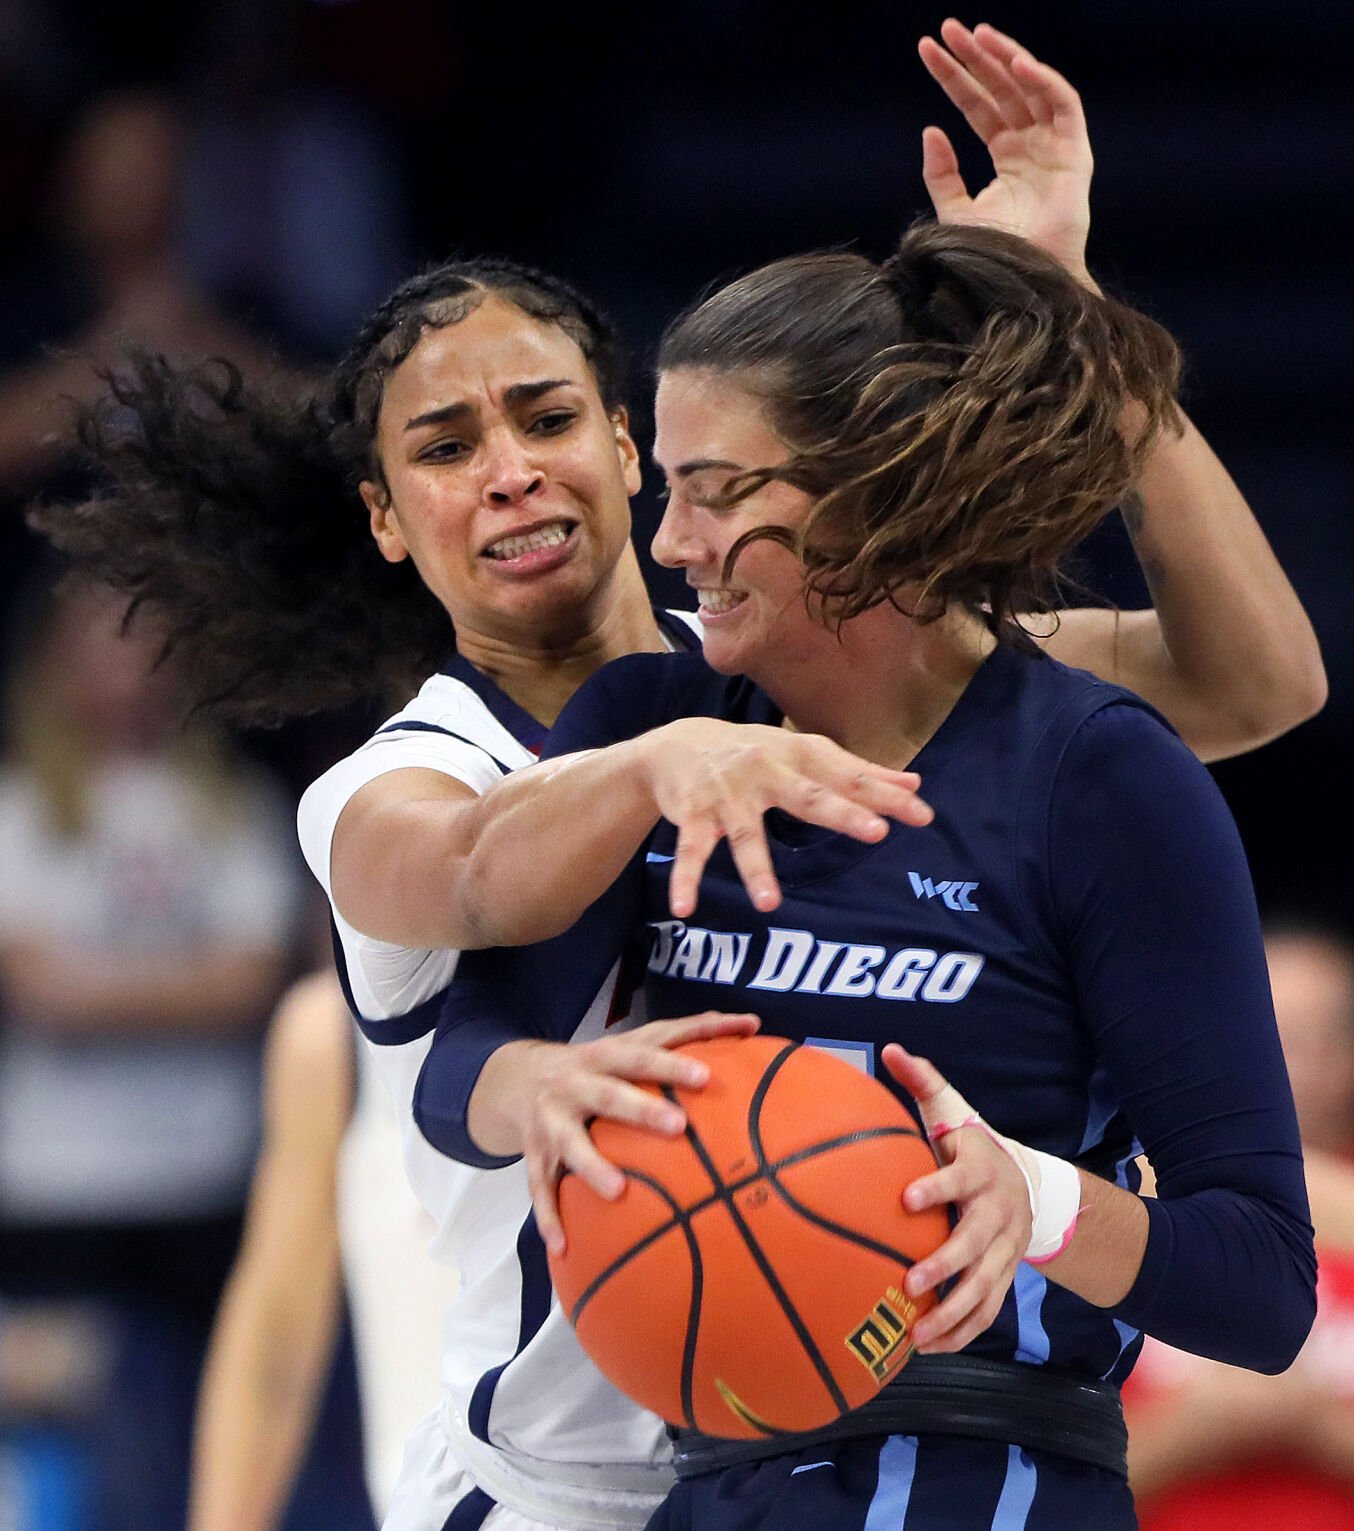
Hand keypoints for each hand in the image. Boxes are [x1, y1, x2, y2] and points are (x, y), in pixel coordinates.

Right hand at [525, 1010, 759, 1252]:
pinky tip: (563, 1245)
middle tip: (679, 1126)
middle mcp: (575, 1083)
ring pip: (571, 1143)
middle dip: (641, 1110)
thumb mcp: (633, 1044)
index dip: (672, 1064)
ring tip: (619, 1191)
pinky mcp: (534, 1152)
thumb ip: (688, 1034)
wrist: (519, 1076)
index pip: (642, 1055)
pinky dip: (549, 1216)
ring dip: (593, 1166)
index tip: (706, 1076)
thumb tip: (753, 1023)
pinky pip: (540, 1186)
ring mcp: (551, 1119)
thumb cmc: (600, 1064)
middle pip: (609, 1095)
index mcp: (605, 1055)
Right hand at [643, 719, 932, 917]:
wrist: (677, 744)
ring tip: (770, 904)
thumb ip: (859, 771)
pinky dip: (686, 879)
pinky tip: (685, 908)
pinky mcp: (695, 816)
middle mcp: (766, 771)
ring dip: (756, 870)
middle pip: (808, 797)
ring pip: (746, 836)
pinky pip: (692, 851)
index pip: (850, 778)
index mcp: (800, 756)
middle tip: (876, 832)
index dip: (886, 796)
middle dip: (841, 814)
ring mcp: (728, 795)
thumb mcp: (805, 753)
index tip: (923, 815)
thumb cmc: (756, 752)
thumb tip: (914, 782)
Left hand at [882, 1042, 1028, 1352]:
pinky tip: (929, 1348)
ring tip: (916, 1336)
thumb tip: (890, 1048)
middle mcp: (996, 1214)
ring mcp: (1004, 1251)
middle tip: (909, 1283)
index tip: (905, 1199)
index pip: (959, 1178)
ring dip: (953, 1314)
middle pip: (975, 1244)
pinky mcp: (1004, 1277)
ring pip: (984, 1289)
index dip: (935, 1187)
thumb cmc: (971, 1144)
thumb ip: (922, 1081)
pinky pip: (987, 1311)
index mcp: (979, 1172)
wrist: (1030, 1184)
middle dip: (945, 1265)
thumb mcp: (952, 1110)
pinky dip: (962, 1332)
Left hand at [918, 19, 1094, 286]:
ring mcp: (1054, 146)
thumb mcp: (955, 211)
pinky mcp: (1075, 153)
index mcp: (1006, 155)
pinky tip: (1016, 64)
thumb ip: (942, 173)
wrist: (1024, 284)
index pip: (977, 105)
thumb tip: (930, 130)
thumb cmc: (995, 255)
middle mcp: (1032, 144)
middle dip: (976, 57)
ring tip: (977, 35)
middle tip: (947, 29)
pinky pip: (1063, 104)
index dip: (954, 78)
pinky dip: (1043, 81)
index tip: (927, 50)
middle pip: (1001, 89)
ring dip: (1006, 57)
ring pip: (1031, 87)